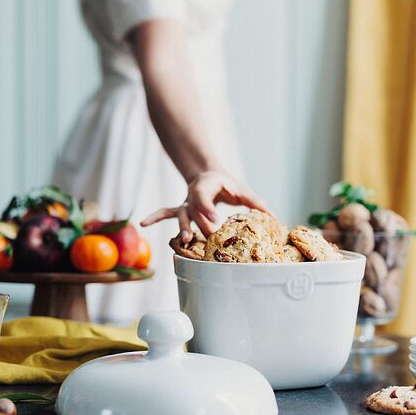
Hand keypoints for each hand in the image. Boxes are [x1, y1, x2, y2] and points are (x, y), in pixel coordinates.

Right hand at [140, 170, 268, 238]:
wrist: (207, 174)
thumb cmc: (226, 184)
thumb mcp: (240, 189)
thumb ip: (254, 201)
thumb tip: (272, 215)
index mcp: (206, 185)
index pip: (204, 197)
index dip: (208, 208)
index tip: (215, 220)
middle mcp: (192, 195)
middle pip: (192, 210)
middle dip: (198, 224)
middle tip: (205, 236)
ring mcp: (185, 204)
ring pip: (180, 216)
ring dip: (182, 228)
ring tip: (185, 240)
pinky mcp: (181, 211)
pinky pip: (165, 213)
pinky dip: (154, 217)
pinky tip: (143, 223)